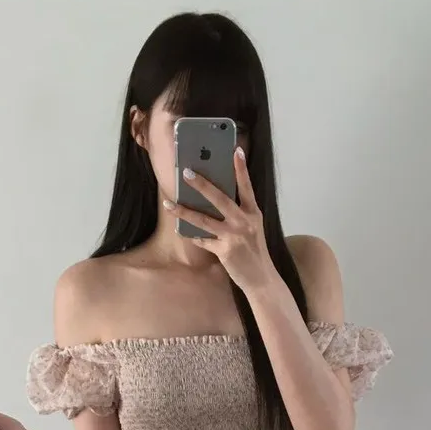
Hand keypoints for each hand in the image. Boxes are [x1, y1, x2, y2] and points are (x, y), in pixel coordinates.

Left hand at [165, 148, 275, 293]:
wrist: (262, 278)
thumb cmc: (255, 251)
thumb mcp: (253, 228)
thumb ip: (239, 214)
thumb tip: (216, 200)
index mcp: (253, 213)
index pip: (246, 187)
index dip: (241, 169)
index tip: (236, 150)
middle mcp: (244, 222)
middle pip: (219, 198)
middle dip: (201, 184)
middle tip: (186, 172)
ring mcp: (233, 236)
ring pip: (203, 220)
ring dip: (183, 211)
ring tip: (168, 203)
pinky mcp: (224, 251)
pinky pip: (203, 240)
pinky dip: (192, 236)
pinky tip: (180, 230)